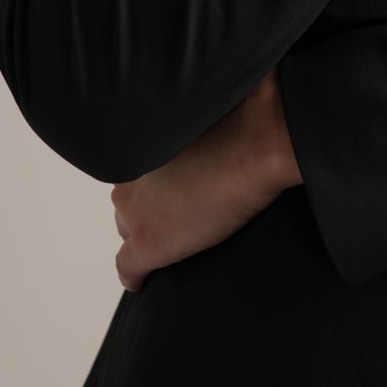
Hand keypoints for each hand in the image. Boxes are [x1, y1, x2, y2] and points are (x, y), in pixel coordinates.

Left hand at [111, 67, 300, 291]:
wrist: (259, 139)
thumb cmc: (248, 115)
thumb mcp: (215, 108)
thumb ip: (200, 117)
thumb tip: (217, 104)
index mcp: (145, 139)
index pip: (140, 168)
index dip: (159, 180)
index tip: (179, 184)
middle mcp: (131, 172)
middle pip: (130, 198)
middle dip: (150, 205)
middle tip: (183, 211)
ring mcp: (135, 210)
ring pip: (129, 228)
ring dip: (148, 233)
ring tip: (175, 241)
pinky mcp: (147, 243)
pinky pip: (127, 268)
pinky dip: (135, 277)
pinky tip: (143, 282)